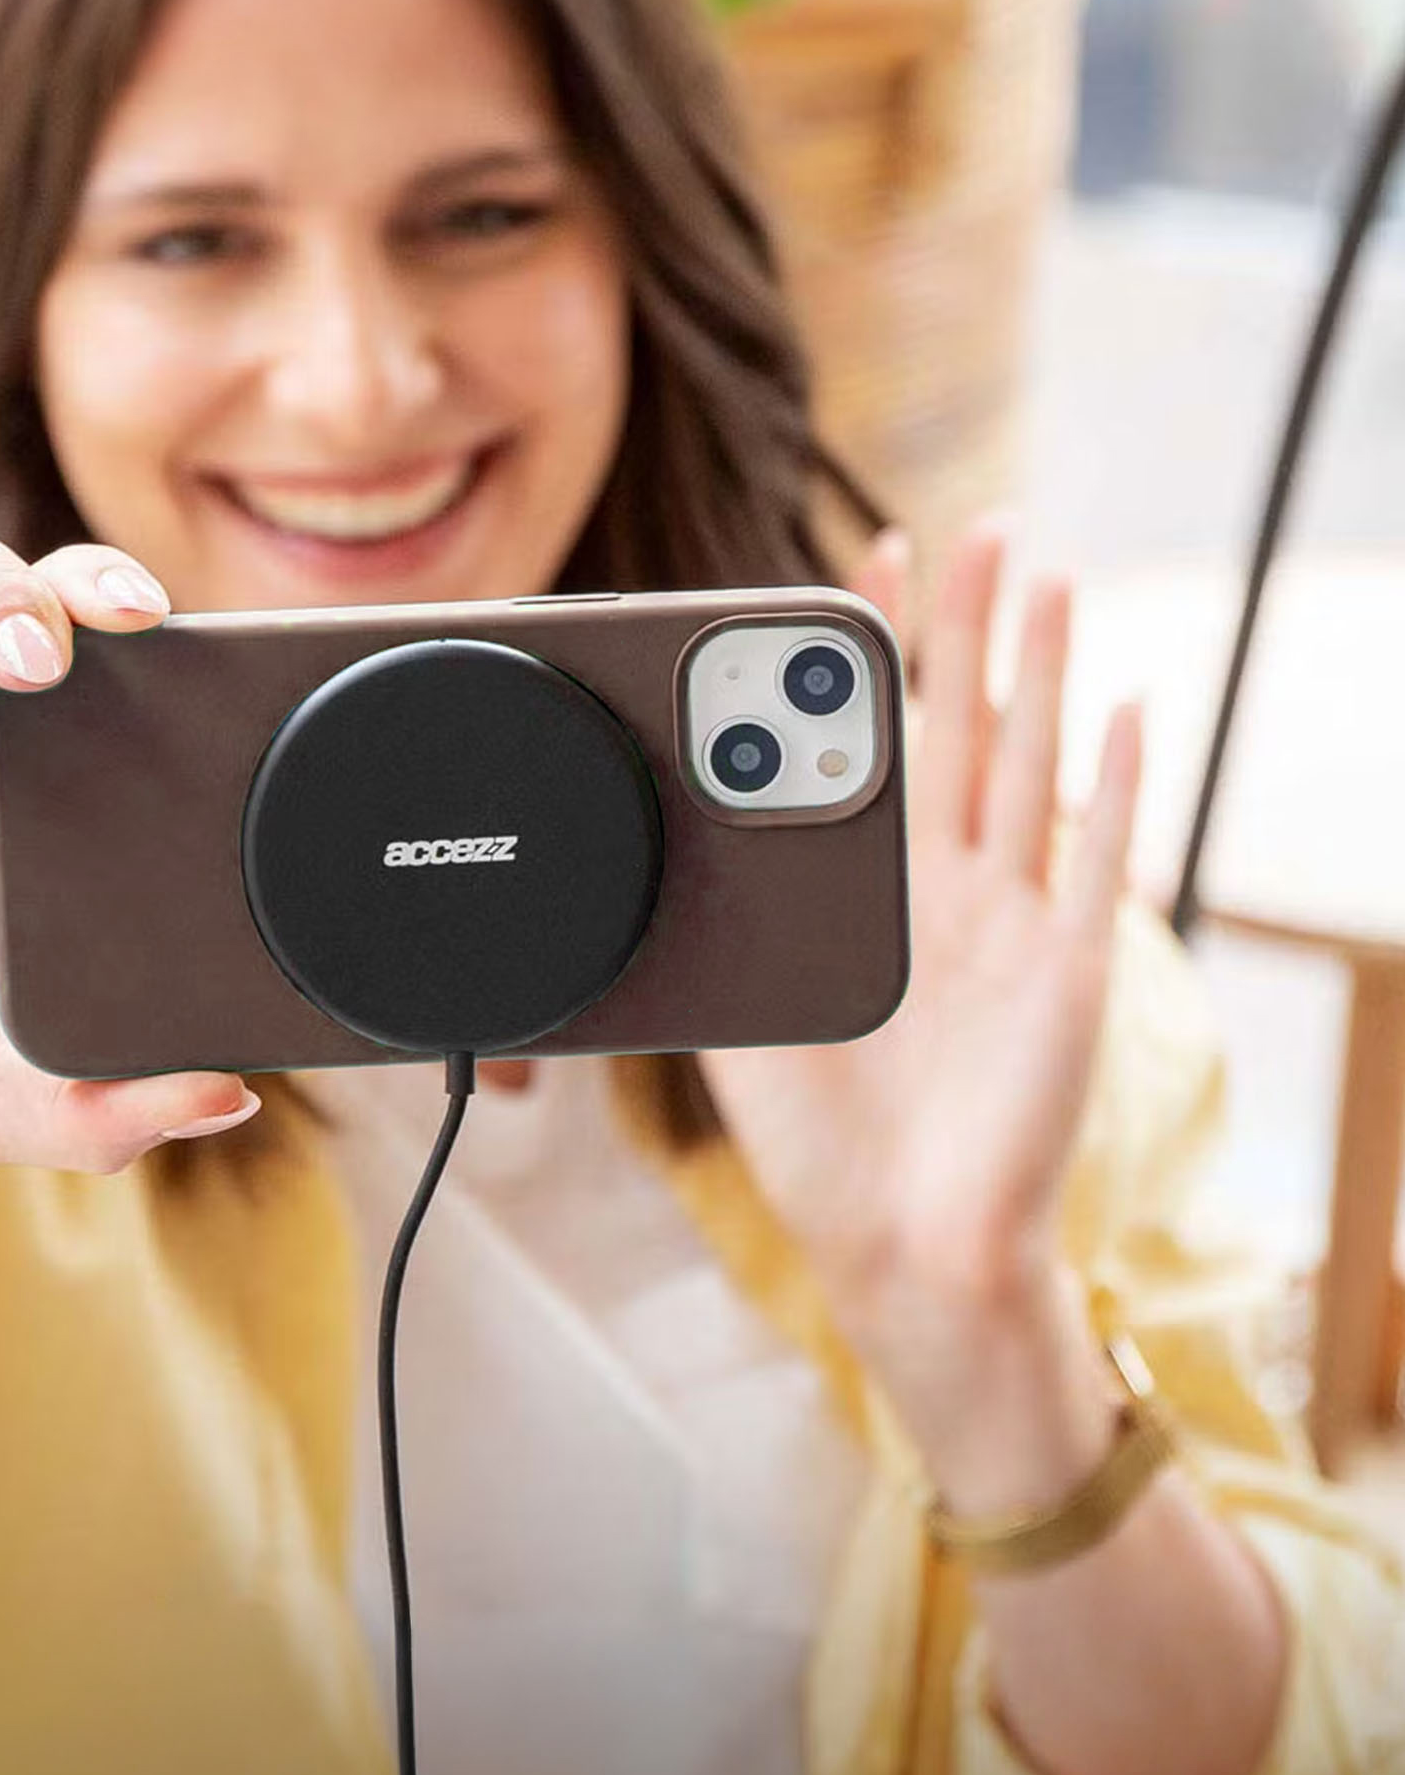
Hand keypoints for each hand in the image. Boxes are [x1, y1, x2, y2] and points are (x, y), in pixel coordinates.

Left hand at [694, 519, 1144, 1334]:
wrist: (900, 1246)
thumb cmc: (817, 1141)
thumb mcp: (739, 1010)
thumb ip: (714, 918)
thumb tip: (654, 829)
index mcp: (865, 890)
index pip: (869, 740)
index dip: (868, 654)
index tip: (857, 567)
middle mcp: (944, 889)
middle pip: (959, 725)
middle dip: (961, 626)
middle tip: (968, 527)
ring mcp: (1012, 921)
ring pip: (1026, 766)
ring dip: (1035, 670)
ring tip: (1038, 573)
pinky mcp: (1069, 971)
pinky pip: (1096, 860)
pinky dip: (1112, 783)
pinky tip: (1118, 703)